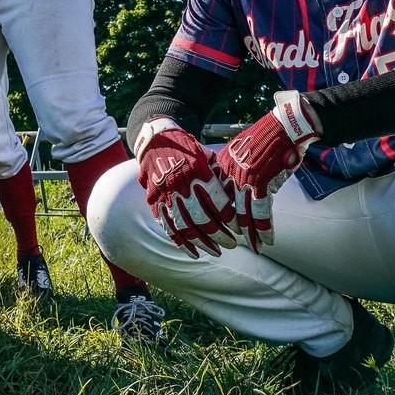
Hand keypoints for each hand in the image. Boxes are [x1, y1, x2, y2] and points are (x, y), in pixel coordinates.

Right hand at [134, 122, 236, 257]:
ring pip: (187, 228)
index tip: (239, 228)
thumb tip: (236, 195)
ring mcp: (167, 196)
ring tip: (216, 252)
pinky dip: (181, 243)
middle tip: (231, 244)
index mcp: (199, 174)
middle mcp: (183, 187)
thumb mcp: (207, 156)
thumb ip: (220, 176)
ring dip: (203, 243)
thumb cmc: (187, 148)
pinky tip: (193, 253)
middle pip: (205, 220)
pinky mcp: (155, 202)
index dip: (232, 220)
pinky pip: (169, 228)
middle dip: (220, 236)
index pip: (220, 205)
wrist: (155, 140)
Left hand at [214, 92, 320, 251]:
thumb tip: (235, 188)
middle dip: (233, 228)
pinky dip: (265, 228)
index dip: (222, 214)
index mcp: (223, 163)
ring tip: (256, 247)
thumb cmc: (269, 137)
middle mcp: (230, 172)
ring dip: (252, 234)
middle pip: (228, 207)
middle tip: (236, 243)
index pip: (218, 195)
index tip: (226, 227)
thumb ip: (236, 168)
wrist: (287, 125)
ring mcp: (245, 178)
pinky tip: (268, 239)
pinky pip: (262, 211)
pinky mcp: (263, 182)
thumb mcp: (244, 150)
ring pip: (245, 213)